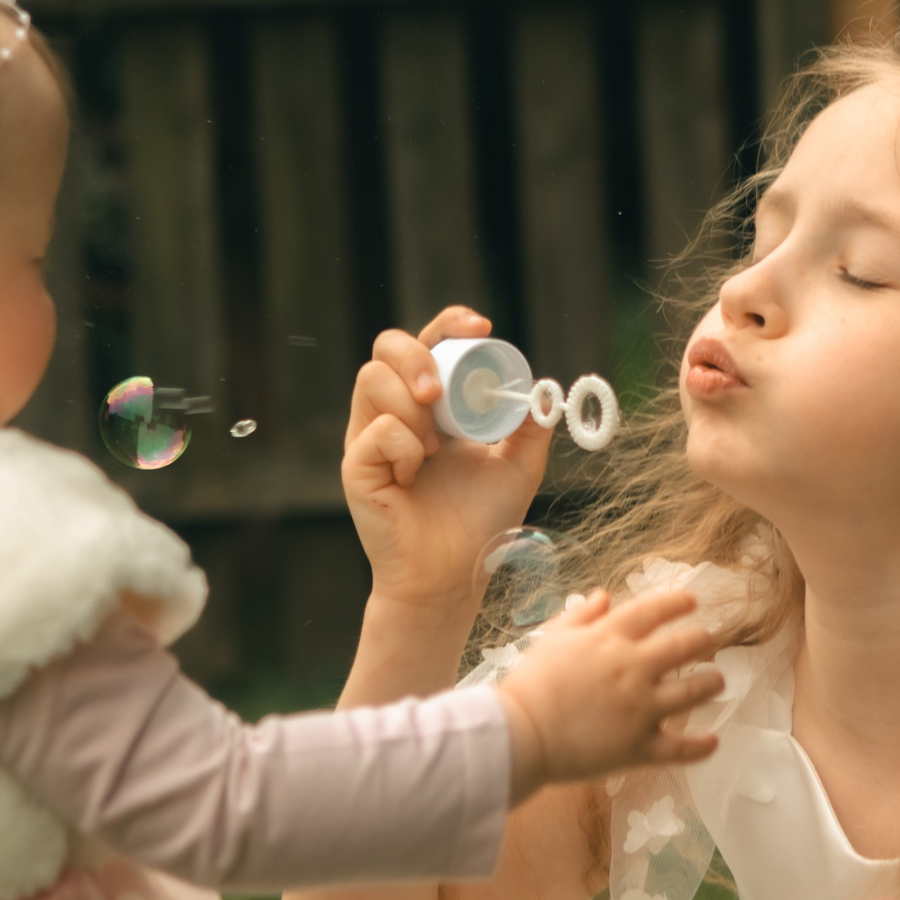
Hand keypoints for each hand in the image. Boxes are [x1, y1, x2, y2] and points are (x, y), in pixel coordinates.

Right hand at [343, 308, 553, 611]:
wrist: (454, 575)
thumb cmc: (480, 523)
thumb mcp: (519, 466)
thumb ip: (532, 425)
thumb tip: (544, 387)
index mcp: (433, 404)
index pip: (431, 344)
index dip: (450, 324)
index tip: (480, 328)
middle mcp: (396, 411)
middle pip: (386, 346)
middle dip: (414, 356)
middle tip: (439, 392)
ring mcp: (370, 436)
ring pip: (371, 380)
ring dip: (409, 405)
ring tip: (434, 447)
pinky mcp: (355, 465)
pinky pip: (373, 431)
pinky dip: (403, 445)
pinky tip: (415, 475)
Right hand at [496, 589, 722, 788]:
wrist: (519, 734)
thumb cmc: (529, 685)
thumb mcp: (552, 640)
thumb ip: (581, 616)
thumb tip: (604, 596)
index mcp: (608, 638)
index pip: (654, 610)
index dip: (677, 602)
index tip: (692, 602)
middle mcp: (632, 668)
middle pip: (685, 645)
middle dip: (703, 640)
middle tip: (709, 641)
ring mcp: (641, 709)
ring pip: (694, 692)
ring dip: (711, 683)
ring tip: (717, 681)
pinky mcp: (639, 747)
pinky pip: (680, 748)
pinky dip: (700, 747)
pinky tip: (713, 742)